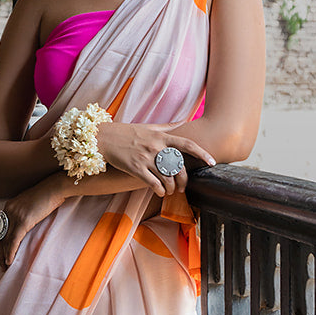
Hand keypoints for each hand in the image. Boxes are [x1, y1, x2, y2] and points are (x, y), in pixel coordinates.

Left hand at [0, 175, 65, 270]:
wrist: (55, 188)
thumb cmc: (47, 196)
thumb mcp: (31, 204)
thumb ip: (24, 213)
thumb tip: (24, 225)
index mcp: (9, 206)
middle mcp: (8, 211)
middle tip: (0, 265)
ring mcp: (15, 215)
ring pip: (5, 240)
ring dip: (4, 256)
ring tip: (5, 267)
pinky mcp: (23, 221)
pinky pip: (14, 240)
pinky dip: (10, 252)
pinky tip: (9, 261)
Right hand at [95, 123, 214, 195]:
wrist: (103, 138)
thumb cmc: (126, 132)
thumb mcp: (148, 126)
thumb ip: (167, 126)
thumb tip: (184, 121)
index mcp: (161, 136)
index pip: (187, 144)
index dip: (201, 153)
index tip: (212, 162)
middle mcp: (156, 146)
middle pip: (178, 166)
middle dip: (184, 180)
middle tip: (183, 188)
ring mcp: (145, 158)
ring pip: (167, 177)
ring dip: (171, 188)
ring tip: (170, 191)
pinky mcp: (135, 168)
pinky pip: (153, 183)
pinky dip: (159, 190)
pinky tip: (160, 193)